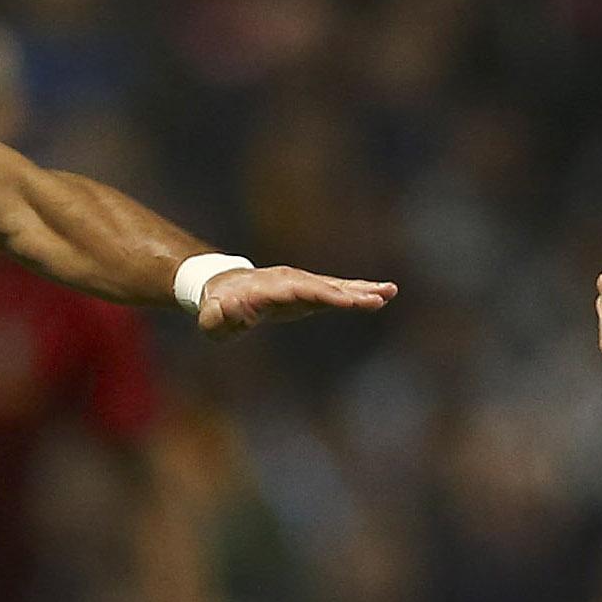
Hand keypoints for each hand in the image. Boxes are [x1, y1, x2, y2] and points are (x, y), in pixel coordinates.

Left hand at [195, 264, 396, 332]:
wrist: (224, 288)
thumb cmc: (217, 310)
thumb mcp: (211, 319)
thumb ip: (218, 316)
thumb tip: (228, 307)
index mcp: (266, 290)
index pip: (296, 292)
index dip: (319, 295)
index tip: (343, 301)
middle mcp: (288, 281)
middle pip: (321, 286)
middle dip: (348, 293)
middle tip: (377, 298)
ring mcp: (301, 283)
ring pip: (334, 286)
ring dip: (361, 290)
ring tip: (390, 291)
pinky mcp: (310, 289)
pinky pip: (337, 289)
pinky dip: (359, 291)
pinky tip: (385, 293)